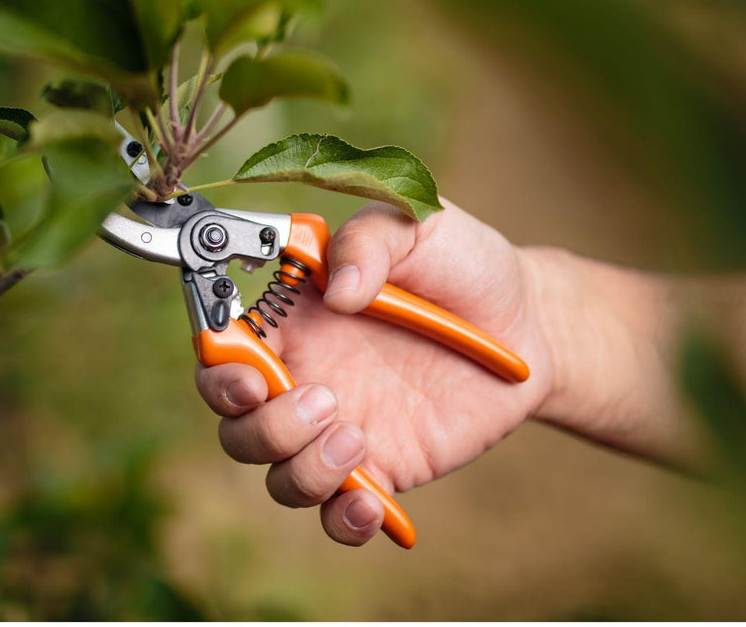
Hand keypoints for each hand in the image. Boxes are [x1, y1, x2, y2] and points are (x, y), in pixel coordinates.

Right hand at [194, 200, 557, 545]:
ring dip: (302, 467)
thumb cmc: (463, 265)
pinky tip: (373, 502)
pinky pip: (338, 515)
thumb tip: (338, 289)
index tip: (246, 371)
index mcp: (293, 318)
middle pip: (236, 424)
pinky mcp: (380, 471)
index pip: (223, 348)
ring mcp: (338, 429)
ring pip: (278, 476)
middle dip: (260, 425)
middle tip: (321, 399)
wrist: (528, 324)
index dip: (217, 366)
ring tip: (358, 436)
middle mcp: (304, 376)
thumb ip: (370, 241)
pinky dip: (343, 521)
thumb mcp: (418, 225)